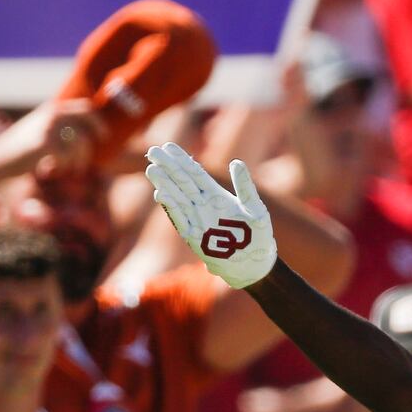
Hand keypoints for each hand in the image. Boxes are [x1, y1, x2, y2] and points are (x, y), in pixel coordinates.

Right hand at [0, 99, 106, 179]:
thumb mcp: (40, 128)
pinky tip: (53, 169)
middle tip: (94, 154)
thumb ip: (60, 126)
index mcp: (53, 109)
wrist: (0, 158)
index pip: (86, 108)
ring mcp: (49, 127)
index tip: (104, 136)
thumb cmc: (24, 148)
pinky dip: (64, 166)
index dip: (98, 122)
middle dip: (95, 139)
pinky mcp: (46, 144)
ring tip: (71, 169)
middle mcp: (53, 114)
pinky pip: (68, 157)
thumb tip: (87, 133)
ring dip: (79, 160)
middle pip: (88, 123)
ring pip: (81, 143)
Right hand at [144, 143, 276, 288]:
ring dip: (165, 185)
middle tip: (153, 151)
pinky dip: (172, 209)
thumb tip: (236, 162)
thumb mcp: (256, 209)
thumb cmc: (258, 236)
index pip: (195, 173)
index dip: (182, 160)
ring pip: (178, 199)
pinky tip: (161, 195)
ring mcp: (197, 221)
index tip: (167, 146)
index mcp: (217, 196)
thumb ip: (245, 187)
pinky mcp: (194, 238)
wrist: (256, 266)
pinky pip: (180, 220)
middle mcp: (203, 206)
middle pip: (183, 182)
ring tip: (153, 170)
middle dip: (168, 167)